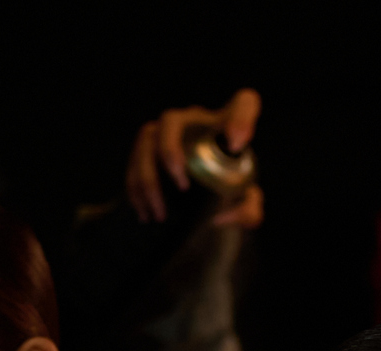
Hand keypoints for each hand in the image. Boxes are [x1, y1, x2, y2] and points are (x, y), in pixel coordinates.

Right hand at [125, 88, 263, 227]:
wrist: (207, 197)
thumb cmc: (230, 191)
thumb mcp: (246, 206)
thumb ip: (247, 213)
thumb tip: (220, 217)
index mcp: (226, 127)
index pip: (244, 104)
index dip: (241, 118)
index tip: (237, 145)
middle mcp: (194, 122)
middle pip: (171, 120)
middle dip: (170, 151)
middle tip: (182, 186)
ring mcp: (165, 132)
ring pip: (146, 141)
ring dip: (148, 179)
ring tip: (160, 214)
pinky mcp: (147, 149)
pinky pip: (133, 161)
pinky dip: (135, 189)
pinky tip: (145, 213)